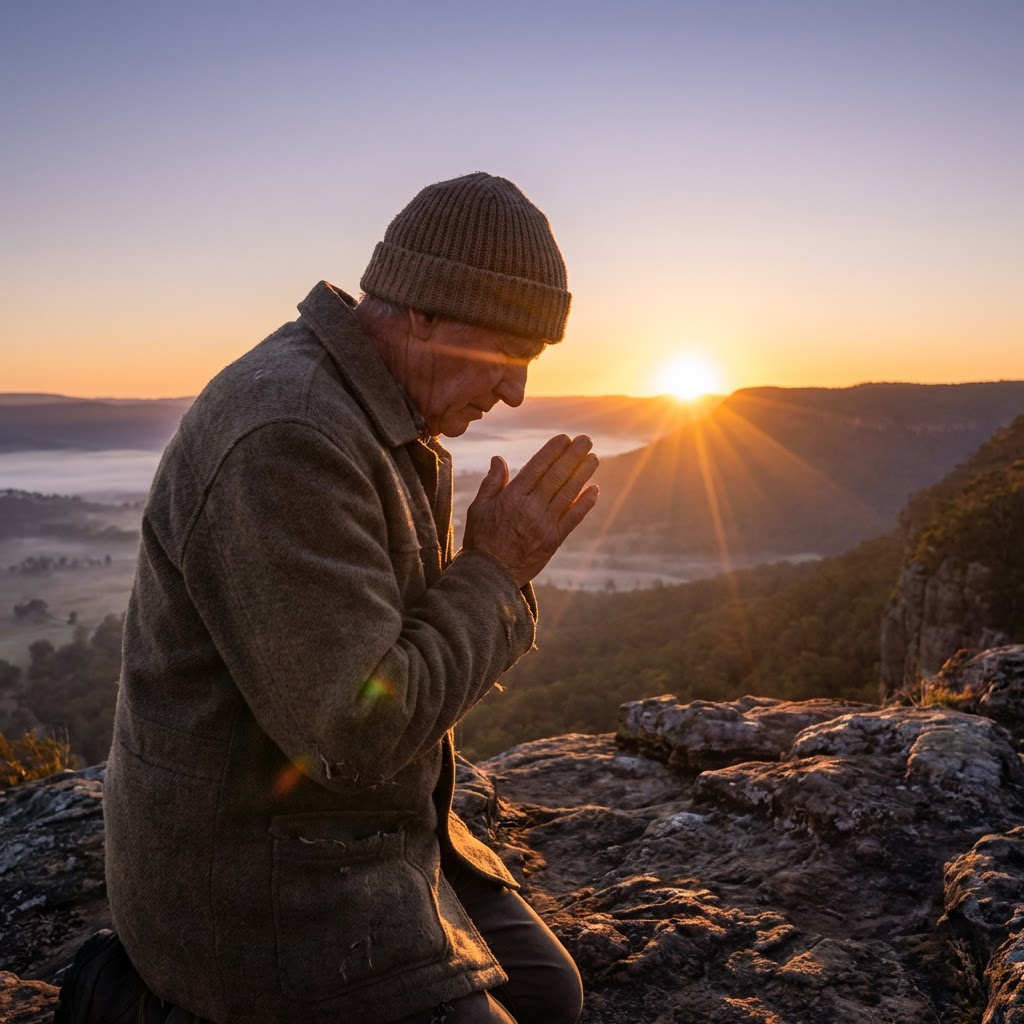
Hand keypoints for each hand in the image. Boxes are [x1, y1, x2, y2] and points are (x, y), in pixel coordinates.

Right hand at [463, 434, 599, 587]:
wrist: (490, 576)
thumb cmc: (481, 540)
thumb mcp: (478, 508)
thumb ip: (491, 483)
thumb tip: (498, 459)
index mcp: (512, 498)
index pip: (537, 468)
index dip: (552, 451)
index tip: (565, 438)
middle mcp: (531, 508)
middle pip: (557, 476)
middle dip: (573, 456)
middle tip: (586, 440)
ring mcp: (545, 524)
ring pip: (568, 493)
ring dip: (583, 474)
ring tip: (594, 458)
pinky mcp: (554, 540)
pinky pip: (573, 518)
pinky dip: (585, 503)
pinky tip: (594, 490)